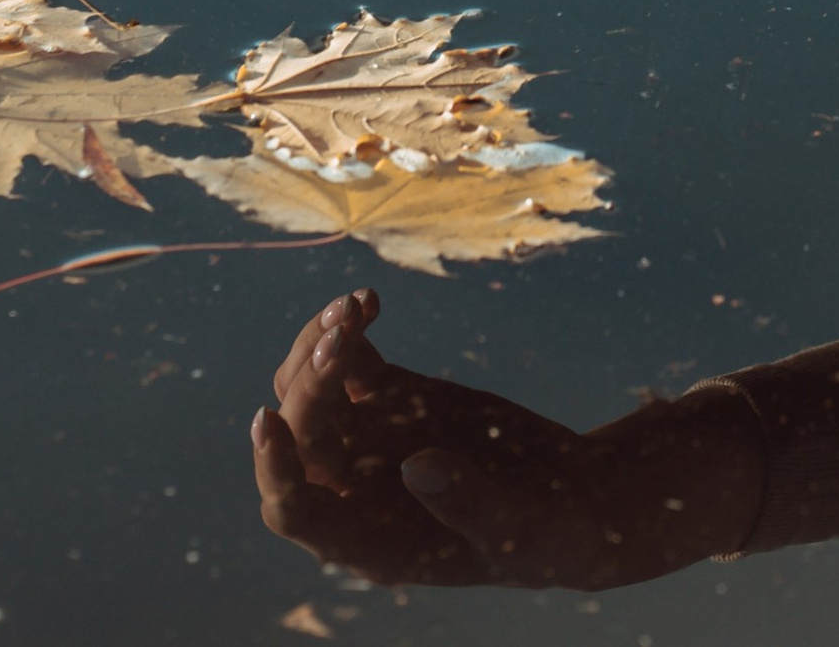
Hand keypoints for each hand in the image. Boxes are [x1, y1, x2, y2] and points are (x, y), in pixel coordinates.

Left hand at [251, 288, 756, 588]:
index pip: (293, 508)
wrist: (570, 494)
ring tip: (353, 306)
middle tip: (346, 333)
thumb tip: (417, 469)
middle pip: (302, 436)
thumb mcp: (512, 524)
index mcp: (366, 539)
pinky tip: (371, 299)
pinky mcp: (395, 397)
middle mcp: (356, 488)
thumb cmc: (543, 532)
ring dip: (321, 346)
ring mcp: (372, 438)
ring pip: (311, 392)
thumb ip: (467, 502)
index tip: (268, 421)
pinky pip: (350, 362)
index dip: (276, 468)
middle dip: (313, 383)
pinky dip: (351, 328)